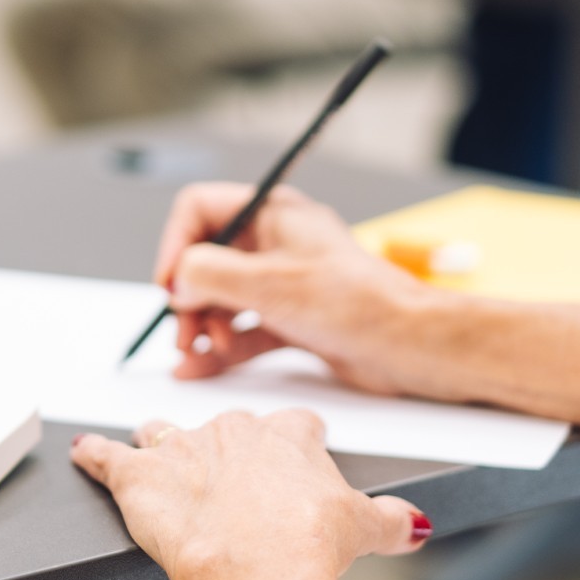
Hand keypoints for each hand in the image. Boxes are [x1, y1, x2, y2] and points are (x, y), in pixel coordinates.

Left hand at [70, 410, 429, 579]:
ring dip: (163, 447)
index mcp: (287, 435)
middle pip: (227, 429)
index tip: (298, 468)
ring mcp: (180, 450)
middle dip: (230, 456)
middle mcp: (232, 432)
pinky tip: (83, 453)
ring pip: (165, 433)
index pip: (293, 426)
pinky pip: (106, 456)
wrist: (259, 570)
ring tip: (165, 469)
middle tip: (239, 496)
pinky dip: (92, 456)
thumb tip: (415, 524)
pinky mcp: (137, 478)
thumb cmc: (309, 547)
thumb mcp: (367, 528)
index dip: (295, 448)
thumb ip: (392, 520)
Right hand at [153, 183, 448, 394]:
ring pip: (223, 298)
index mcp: (273, 213)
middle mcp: (276, 242)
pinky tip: (199, 369)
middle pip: (207, 259)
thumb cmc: (357, 303)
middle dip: (188, 296)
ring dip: (202, 325)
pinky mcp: (293, 319)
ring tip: (198, 352)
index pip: (201, 210)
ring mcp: (284, 282)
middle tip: (183, 330)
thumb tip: (178, 280)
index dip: (177, 244)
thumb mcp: (270, 283)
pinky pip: (242, 329)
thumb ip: (210, 274)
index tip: (170, 283)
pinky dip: (220, 349)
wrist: (409, 345)